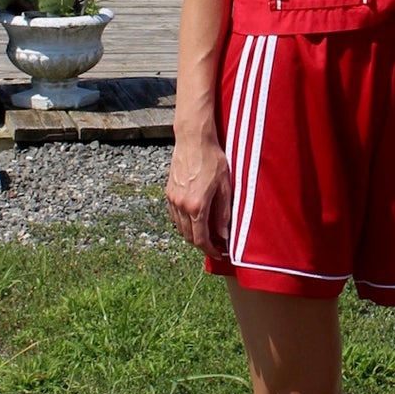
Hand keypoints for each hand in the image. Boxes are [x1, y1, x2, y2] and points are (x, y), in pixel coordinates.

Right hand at [166, 137, 232, 259]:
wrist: (193, 140)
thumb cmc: (213, 160)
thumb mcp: (225, 187)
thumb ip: (223, 213)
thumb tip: (224, 235)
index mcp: (196, 206)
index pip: (201, 239)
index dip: (210, 249)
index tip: (219, 252)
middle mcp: (181, 206)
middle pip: (188, 236)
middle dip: (202, 244)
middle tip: (215, 244)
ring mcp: (173, 199)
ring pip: (180, 227)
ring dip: (192, 235)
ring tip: (206, 233)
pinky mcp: (169, 192)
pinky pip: (175, 216)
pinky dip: (183, 223)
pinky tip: (194, 219)